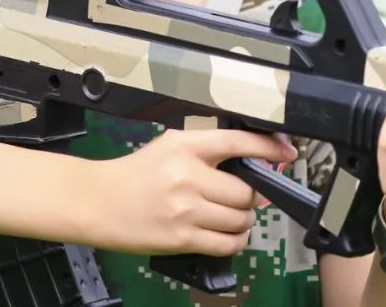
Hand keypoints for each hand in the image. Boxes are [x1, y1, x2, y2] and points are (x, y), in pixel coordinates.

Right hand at [90, 128, 296, 255]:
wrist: (97, 201)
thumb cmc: (136, 173)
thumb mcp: (170, 146)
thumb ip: (208, 151)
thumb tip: (253, 166)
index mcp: (186, 145)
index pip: (239, 142)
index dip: (270, 148)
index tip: (288, 153)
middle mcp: (188, 175)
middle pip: (246, 190)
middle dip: (249, 196)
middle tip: (240, 197)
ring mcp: (186, 209)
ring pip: (241, 219)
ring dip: (244, 220)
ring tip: (231, 216)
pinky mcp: (182, 238)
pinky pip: (227, 244)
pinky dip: (235, 241)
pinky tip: (227, 234)